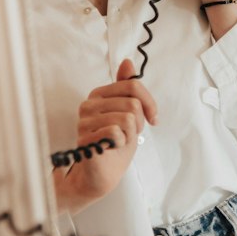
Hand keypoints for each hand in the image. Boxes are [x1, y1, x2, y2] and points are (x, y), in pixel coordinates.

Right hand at [53, 58, 157, 215]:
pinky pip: (115, 132)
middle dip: (139, 123)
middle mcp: (88, 104)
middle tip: (128, 135)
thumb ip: (127, 88)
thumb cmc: (117, 143)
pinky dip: (121, 143)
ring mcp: (84, 121)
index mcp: (99, 94)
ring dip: (130, 135)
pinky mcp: (85, 138)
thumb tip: (127, 61)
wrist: (104, 174)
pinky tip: (111, 148)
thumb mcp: (129, 113)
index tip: (152, 118)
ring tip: (119, 142)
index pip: (132, 85)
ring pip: (126, 118)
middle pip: (132, 103)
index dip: (149, 103)